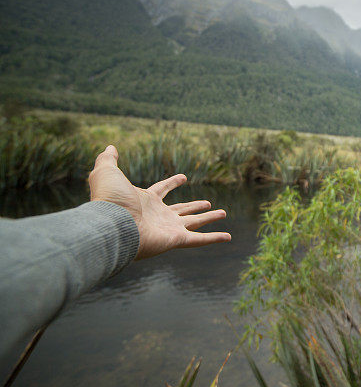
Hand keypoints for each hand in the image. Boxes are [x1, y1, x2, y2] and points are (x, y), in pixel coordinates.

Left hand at [88, 145, 230, 258]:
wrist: (112, 225)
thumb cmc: (109, 200)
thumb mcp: (107, 173)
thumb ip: (108, 159)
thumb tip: (110, 147)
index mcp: (146, 200)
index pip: (162, 190)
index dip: (172, 182)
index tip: (184, 177)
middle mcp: (158, 216)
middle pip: (182, 210)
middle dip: (195, 206)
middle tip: (208, 203)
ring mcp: (168, 229)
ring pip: (194, 223)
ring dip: (209, 218)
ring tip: (223, 213)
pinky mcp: (175, 239)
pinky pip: (199, 240)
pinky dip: (214, 238)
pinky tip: (228, 237)